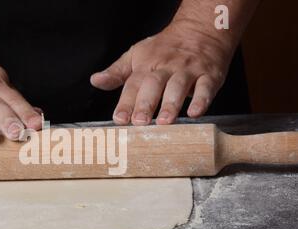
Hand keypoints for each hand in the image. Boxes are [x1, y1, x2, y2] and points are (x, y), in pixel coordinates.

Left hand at [91, 23, 232, 125]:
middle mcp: (166, 68)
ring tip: (165, 121)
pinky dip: (201, 100)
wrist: (200, 30)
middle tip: (139, 122)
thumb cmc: (164, 49)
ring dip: (171, 104)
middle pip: (154, 85)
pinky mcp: (209, 75)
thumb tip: (95, 81)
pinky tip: (195, 113)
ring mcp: (188, 71)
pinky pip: (205, 87)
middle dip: (146, 104)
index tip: (119, 118)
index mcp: (146, 66)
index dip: (125, 103)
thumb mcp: (136, 56)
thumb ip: (116, 72)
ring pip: (178, 87)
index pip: (133, 85)